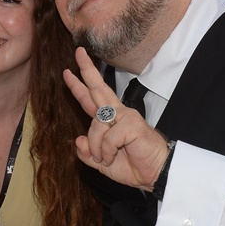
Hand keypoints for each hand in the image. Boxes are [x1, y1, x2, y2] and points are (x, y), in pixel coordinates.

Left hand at [63, 47, 169, 190]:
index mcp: (110, 120)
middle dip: (86, 70)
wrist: (156, 173)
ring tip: (104, 158)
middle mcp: (117, 113)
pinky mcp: (132, 124)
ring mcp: (125, 116)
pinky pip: (108, 136)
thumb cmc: (133, 166)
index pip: (91, 99)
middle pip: (98, 88)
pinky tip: (112, 157)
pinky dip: (106, 151)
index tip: (68, 72)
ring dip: (96, 146)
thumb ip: (88, 154)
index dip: (79, 86)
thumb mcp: (103, 163)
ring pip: (96, 123)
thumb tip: (78, 140)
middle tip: (78, 52)